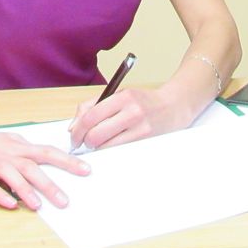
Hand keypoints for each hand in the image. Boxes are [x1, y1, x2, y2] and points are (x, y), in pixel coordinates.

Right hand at [0, 128, 89, 210]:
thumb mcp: (5, 142)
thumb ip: (25, 150)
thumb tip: (48, 159)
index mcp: (16, 146)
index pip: (47, 152)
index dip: (67, 161)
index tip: (85, 170)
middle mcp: (5, 154)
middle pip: (32, 167)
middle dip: (49, 184)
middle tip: (65, 201)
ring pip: (10, 175)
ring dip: (25, 190)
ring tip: (38, 205)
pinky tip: (10, 204)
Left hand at [67, 86, 188, 150]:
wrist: (173, 107)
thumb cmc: (143, 102)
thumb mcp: (119, 95)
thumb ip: (93, 106)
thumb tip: (73, 126)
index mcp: (123, 97)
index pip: (91, 116)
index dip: (77, 129)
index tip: (73, 136)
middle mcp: (132, 112)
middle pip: (96, 134)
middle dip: (85, 142)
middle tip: (84, 143)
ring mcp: (140, 129)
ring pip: (106, 147)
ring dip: (97, 148)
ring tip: (98, 144)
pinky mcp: (145, 142)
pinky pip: (119, 152)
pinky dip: (110, 152)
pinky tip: (111, 147)